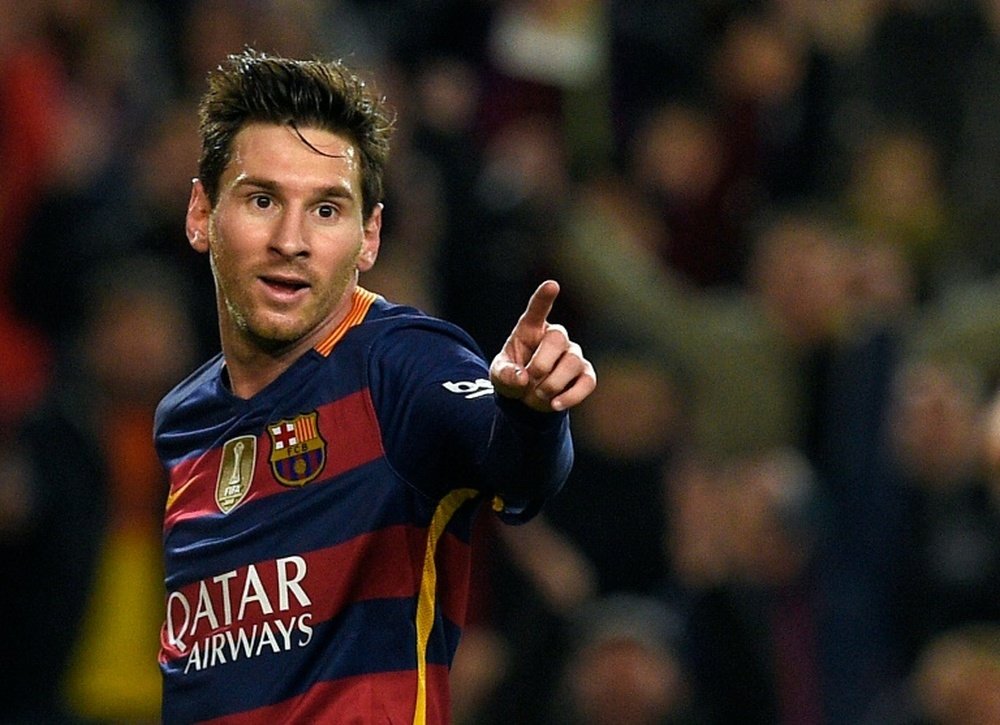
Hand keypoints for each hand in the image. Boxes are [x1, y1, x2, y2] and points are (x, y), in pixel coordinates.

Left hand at [489, 280, 596, 411]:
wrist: (526, 400)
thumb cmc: (513, 377)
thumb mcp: (499, 375)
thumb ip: (505, 374)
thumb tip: (522, 378)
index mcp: (531, 329)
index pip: (538, 310)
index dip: (544, 298)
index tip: (552, 285)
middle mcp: (555, 337)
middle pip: (558, 339)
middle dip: (542, 363)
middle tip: (530, 378)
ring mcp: (573, 354)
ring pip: (572, 362)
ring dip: (553, 384)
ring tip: (538, 395)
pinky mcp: (585, 374)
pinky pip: (587, 382)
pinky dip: (571, 396)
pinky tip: (555, 404)